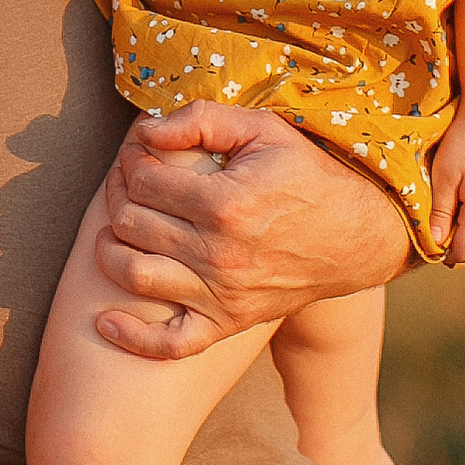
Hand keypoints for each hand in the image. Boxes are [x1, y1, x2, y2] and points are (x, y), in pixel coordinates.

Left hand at [89, 101, 409, 359]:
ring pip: (134, 276)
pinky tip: (106, 319)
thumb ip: (201, 120)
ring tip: (116, 231)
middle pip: (131, 223)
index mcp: (226, 203)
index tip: (139, 155)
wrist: (357, 236)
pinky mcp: (228, 324)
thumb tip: (146, 130)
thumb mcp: (263, 130)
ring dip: (110, 250)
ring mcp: (223, 294)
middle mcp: (220, 254)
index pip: (143, 180)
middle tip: (127, 185)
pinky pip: (169, 345)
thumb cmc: (306, 175)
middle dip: (118, 196)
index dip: (130, 161)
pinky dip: (131, 336)